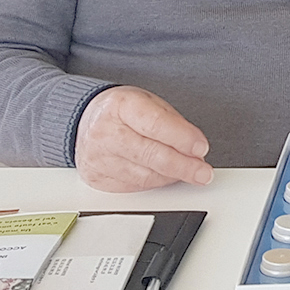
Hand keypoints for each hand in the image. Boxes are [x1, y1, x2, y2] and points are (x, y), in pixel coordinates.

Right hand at [74, 86, 214, 191]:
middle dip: (183, 166)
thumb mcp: (149, 103)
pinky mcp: (98, 178)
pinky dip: (156, 183)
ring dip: (172, 176)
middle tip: (203, 172)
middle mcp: (106, 132)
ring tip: (189, 171)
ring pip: (144, 176)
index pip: (155, 124)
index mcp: (121, 105)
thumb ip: (173, 124)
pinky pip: (134, 187)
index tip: (201, 148)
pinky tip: (166, 175)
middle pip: (150, 155)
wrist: (86, 121)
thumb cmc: (122, 111)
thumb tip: (195, 149)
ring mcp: (99, 158)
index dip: (181, 138)